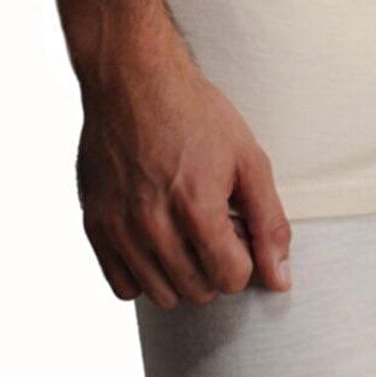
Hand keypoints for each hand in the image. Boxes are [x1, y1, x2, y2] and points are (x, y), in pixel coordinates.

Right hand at [74, 19, 292, 309]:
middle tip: (214, 224)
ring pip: (161, 296)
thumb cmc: (195, 113)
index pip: (231, 279)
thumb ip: (269, 223)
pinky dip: (144, 275)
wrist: (133, 80)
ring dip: (182, 274)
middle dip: (215, 265)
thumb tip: (280, 281)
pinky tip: (156, 240)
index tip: (237, 226)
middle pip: (198, 291)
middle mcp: (152, 225)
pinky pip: (122, 288)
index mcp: (196, 207)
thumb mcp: (248, 158)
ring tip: (185, 230)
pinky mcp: (94, 226)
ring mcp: (119, 229)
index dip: (244, 256)